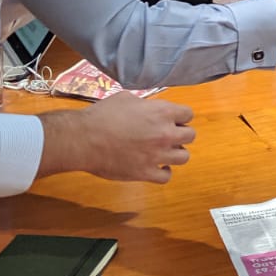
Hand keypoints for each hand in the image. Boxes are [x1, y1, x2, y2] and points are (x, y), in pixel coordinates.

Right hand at [73, 93, 194, 183]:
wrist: (84, 139)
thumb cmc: (102, 115)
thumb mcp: (127, 99)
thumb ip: (145, 104)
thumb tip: (149, 107)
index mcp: (162, 112)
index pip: (188, 114)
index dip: (180, 116)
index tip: (172, 119)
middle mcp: (165, 134)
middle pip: (190, 136)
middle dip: (181, 134)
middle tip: (167, 135)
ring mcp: (157, 155)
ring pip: (184, 157)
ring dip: (175, 153)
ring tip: (163, 151)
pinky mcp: (146, 173)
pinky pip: (166, 177)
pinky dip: (164, 173)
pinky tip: (156, 167)